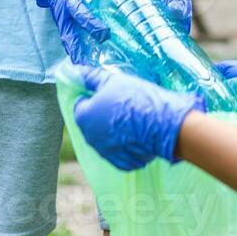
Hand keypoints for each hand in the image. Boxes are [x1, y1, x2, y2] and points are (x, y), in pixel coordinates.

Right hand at [27, 0, 132, 64]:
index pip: (80, 13)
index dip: (91, 24)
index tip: (104, 34)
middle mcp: (64, 13)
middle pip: (70, 36)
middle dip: (80, 51)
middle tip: (92, 65)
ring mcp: (62, 21)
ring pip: (68, 42)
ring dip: (77, 57)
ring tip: (88, 73)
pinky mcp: (64, 25)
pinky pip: (70, 41)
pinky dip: (77, 53)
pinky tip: (87, 65)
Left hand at [73, 67, 204, 169]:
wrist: (161, 123)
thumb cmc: (134, 97)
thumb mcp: (112, 80)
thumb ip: (91, 78)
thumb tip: (75, 71)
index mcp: (83, 117)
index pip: (81, 104)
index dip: (95, 96)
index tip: (110, 93)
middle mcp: (89, 138)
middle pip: (93, 123)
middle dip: (103, 114)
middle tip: (123, 104)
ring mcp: (105, 153)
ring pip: (106, 138)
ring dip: (114, 130)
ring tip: (134, 118)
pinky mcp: (122, 163)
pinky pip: (120, 151)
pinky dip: (127, 144)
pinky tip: (139, 134)